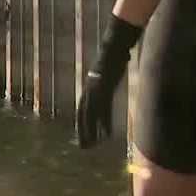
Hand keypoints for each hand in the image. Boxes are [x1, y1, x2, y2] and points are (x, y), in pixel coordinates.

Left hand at [77, 14, 140, 148]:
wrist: (114, 47)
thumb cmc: (112, 58)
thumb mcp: (106, 73)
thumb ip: (105, 83)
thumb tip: (107, 89)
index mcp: (89, 88)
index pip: (82, 110)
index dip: (81, 124)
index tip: (82, 137)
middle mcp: (89, 92)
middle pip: (83, 116)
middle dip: (83, 132)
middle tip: (84, 148)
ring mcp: (96, 91)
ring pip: (92, 117)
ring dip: (92, 132)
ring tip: (93, 146)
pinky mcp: (105, 91)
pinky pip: (104, 111)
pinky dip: (104, 124)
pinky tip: (106, 135)